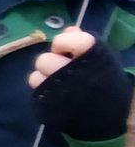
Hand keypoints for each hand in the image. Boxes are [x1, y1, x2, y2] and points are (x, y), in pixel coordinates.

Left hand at [29, 26, 133, 141]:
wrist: (110, 116)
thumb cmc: (104, 82)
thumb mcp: (101, 58)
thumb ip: (83, 42)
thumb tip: (68, 29)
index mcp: (91, 57)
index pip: (64, 40)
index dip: (63, 44)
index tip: (68, 51)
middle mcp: (73, 73)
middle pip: (45, 60)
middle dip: (52, 62)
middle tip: (63, 68)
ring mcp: (61, 92)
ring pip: (36, 76)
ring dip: (45, 77)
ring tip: (59, 83)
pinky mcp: (50, 106)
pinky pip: (36, 90)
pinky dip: (43, 90)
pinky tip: (55, 93)